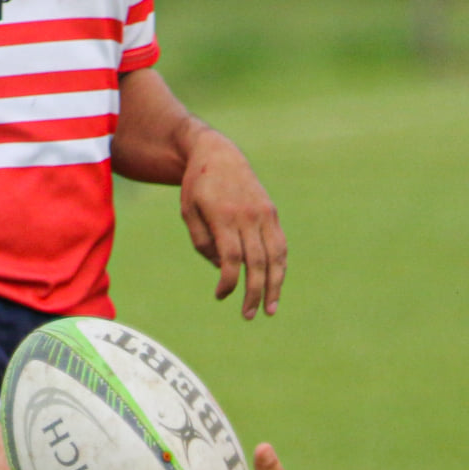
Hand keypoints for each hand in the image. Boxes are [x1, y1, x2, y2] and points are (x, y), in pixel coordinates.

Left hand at [179, 126, 286, 318]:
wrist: (218, 153)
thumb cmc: (197, 187)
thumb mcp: (188, 212)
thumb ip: (203, 243)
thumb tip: (225, 269)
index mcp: (222, 215)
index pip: (232, 257)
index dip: (229, 282)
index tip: (220, 296)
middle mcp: (246, 215)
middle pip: (256, 261)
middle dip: (253, 292)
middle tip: (248, 316)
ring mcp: (263, 213)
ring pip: (275, 256)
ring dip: (274, 286)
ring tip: (270, 310)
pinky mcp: (271, 213)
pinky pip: (280, 245)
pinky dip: (280, 267)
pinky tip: (276, 286)